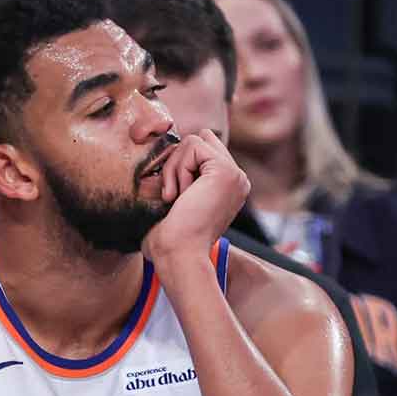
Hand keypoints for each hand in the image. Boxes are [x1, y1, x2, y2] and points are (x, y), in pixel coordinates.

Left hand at [142, 129, 249, 271]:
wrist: (178, 256)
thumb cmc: (167, 240)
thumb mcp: (172, 203)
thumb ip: (178, 177)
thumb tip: (160, 150)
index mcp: (226, 187)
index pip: (201, 150)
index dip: (178, 163)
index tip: (170, 195)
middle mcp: (236, 179)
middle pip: (199, 140)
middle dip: (176, 162)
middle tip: (171, 196)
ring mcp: (235, 175)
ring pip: (194, 140)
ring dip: (174, 168)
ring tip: (175, 198)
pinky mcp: (226, 171)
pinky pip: (193, 145)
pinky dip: (177, 168)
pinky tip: (178, 195)